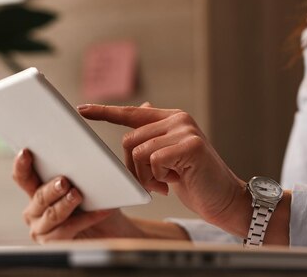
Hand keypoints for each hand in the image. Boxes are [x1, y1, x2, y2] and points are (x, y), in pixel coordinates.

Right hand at [12, 148, 147, 242]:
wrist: (111, 227)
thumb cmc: (99, 195)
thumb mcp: (101, 167)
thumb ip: (115, 136)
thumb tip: (143, 104)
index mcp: (38, 185)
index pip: (23, 174)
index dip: (21, 163)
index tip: (27, 150)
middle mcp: (34, 207)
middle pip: (36, 195)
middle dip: (50, 187)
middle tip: (65, 179)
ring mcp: (42, 228)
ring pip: (49, 216)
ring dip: (64, 204)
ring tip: (77, 194)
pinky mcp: (55, 244)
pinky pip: (67, 232)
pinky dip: (85, 220)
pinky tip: (101, 211)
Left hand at [78, 104, 248, 232]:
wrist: (225, 200)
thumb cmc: (195, 181)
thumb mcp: (171, 157)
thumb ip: (156, 134)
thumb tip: (143, 106)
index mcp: (171, 119)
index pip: (131, 113)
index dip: (104, 112)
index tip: (81, 109)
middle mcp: (177, 119)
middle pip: (129, 140)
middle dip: (133, 168)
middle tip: (151, 183)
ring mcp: (185, 130)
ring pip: (138, 151)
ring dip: (145, 176)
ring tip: (163, 184)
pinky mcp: (190, 145)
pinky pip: (153, 160)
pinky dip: (158, 178)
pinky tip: (173, 183)